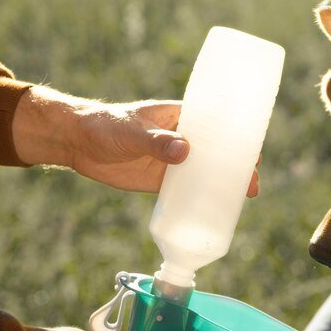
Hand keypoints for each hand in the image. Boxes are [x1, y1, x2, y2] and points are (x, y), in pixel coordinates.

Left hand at [12, 85, 260, 194]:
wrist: (77, 143)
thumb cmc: (105, 125)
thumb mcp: (132, 131)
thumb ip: (157, 141)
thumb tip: (185, 151)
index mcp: (181, 118)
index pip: (218, 126)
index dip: (238, 138)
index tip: (254, 153)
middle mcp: (182, 139)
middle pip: (217, 153)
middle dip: (236, 167)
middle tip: (252, 184)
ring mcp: (173, 162)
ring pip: (205, 174)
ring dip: (222, 185)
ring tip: (242, 199)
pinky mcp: (161, 181)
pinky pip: (187, 192)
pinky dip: (201, 200)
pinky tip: (214, 211)